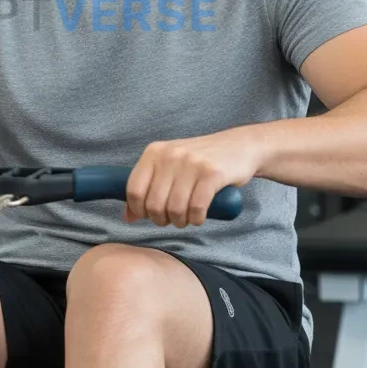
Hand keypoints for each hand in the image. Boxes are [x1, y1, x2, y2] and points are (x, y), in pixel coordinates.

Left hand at [124, 133, 259, 227]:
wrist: (239, 146)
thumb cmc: (199, 161)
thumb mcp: (169, 167)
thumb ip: (147, 188)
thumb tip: (128, 217)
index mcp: (154, 152)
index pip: (133, 190)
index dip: (139, 210)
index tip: (149, 215)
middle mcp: (170, 154)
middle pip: (153, 204)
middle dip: (161, 219)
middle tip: (172, 218)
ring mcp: (191, 163)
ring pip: (175, 209)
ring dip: (180, 222)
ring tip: (186, 217)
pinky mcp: (212, 174)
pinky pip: (196, 209)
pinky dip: (196, 219)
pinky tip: (199, 216)